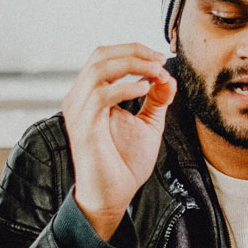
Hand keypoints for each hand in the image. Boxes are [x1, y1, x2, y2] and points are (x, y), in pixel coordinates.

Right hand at [62, 44, 177, 239]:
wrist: (112, 196)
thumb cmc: (124, 164)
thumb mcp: (148, 124)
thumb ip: (157, 99)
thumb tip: (168, 77)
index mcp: (90, 95)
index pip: (105, 56)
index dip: (134, 51)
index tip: (161, 58)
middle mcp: (80, 98)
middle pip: (100, 55)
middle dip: (134, 52)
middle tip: (160, 60)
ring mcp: (78, 110)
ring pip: (99, 68)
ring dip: (133, 65)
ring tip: (156, 72)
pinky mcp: (83, 126)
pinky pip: (101, 95)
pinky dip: (125, 87)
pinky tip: (144, 89)